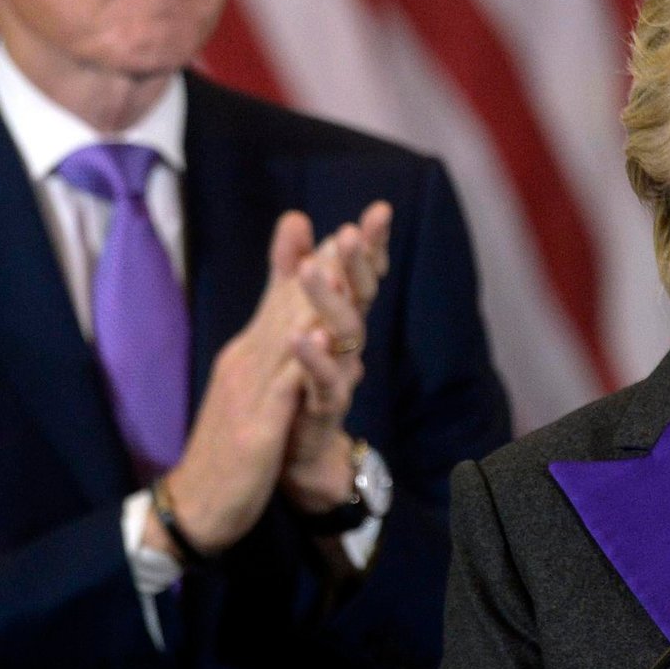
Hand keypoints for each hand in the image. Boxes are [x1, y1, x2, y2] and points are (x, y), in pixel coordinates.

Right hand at [150, 210, 321, 554]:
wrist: (194, 507)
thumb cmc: (226, 452)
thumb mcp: (251, 396)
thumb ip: (273, 361)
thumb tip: (298, 328)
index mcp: (245, 356)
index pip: (279, 301)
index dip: (307, 266)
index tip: (337, 231)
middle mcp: (245, 363)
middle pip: (285, 306)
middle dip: (319, 267)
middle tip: (351, 229)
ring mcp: (248, 393)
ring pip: (285, 335)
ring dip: (313, 297)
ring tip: (339, 264)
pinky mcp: (256, 428)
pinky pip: (283, 387)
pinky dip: (302, 357)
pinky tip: (320, 334)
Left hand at [281, 201, 392, 512]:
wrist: (297, 457)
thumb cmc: (299, 383)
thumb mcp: (290, 317)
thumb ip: (290, 269)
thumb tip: (295, 217)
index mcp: (338, 321)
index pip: (360, 276)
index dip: (371, 246)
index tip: (379, 211)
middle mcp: (347, 345)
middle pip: (362, 298)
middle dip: (358, 264)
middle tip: (349, 232)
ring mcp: (340, 376)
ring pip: (345, 335)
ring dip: (331, 302)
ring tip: (313, 270)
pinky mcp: (323, 411)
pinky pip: (325, 383)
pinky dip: (315, 360)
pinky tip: (305, 337)